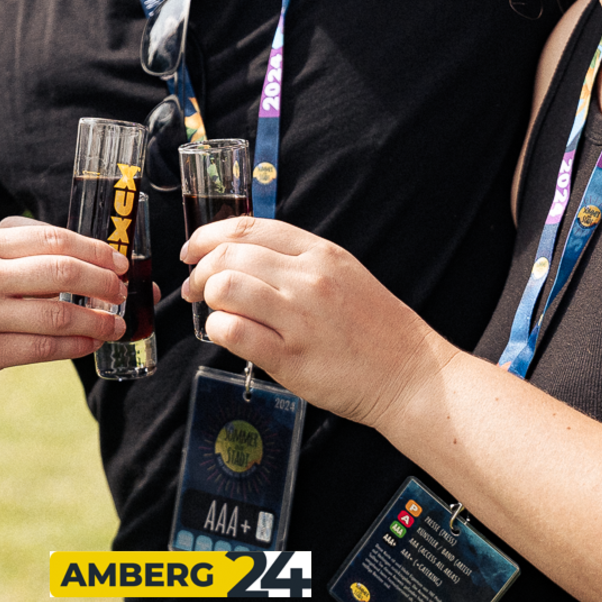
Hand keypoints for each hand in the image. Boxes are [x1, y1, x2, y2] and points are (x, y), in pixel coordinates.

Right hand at [0, 218, 127, 404]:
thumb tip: (69, 258)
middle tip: (124, 290)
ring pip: (58, 313)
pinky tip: (89, 344)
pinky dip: (74, 346)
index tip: (118, 260)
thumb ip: (8, 255)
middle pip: (62, 270)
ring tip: (115, 323)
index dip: (94, 249)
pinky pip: (41, 348)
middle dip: (103, 281)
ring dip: (96, 319)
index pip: (52, 238)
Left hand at [180, 218, 448, 431]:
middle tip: (194, 288)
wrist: (409, 374)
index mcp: (319, 253)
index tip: (192, 251)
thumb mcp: (343, 274)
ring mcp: (299, 318)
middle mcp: (307, 279)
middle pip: (229, 255)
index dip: (208, 236)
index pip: (248, 228)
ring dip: (208, 299)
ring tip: (214, 312)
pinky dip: (217, 330)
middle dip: (199, 270)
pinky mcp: (290, 358)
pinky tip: (225, 335)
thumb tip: (244, 257)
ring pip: (225, 288)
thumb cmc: (375, 328)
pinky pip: (233, 332)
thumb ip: (298, 261)